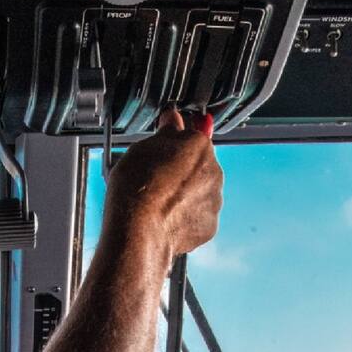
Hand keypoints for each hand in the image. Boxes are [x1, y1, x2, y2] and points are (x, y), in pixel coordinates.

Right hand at [102, 107, 222, 263]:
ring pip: (199, 193)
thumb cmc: (137, 190)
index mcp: (199, 146)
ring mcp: (213, 200)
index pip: (191, 137)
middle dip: (180, 172)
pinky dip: (185, 219)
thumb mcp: (141, 149)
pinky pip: (198, 218)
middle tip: (155, 181)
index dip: (173, 146)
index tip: (162, 152)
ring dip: (183, 196)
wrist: (139, 232)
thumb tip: (172, 120)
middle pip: (198, 166)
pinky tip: (165, 219)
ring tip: (157, 204)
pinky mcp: (209, 225)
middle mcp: (213, 171)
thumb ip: (164, 132)